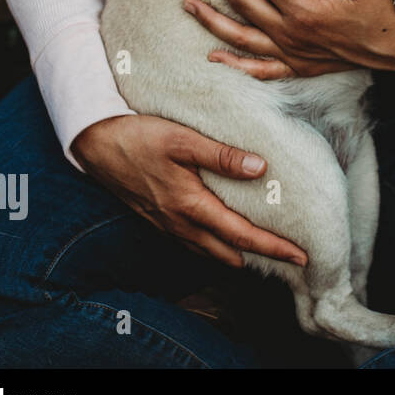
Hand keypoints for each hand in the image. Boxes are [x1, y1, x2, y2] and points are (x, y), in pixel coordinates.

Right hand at [72, 114, 307, 267]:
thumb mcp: (182, 139)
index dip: (273, 247)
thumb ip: (221, 156)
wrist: (93, 142)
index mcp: (190, 206)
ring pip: (208, 250)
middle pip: (228, 251)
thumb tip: (260, 169)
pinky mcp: (156, 218)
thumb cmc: (138, 136)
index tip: (301, 255)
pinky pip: (192, 242)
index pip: (241, 235)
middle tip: (291, 258)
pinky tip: (223, 237)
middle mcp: (179, 222)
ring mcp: (166, 224)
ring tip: (263, 251)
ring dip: (237, 253)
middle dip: (261, 257)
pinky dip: (215, 245)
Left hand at [183, 0, 394, 77]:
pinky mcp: (299, 67)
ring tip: (188, 3)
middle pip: (244, 1)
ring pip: (241, 37)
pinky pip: (260, 69)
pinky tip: (215, 56)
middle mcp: (291, 35)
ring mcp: (292, 54)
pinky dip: (235, 64)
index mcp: (303, 12)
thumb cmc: (384, 13)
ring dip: (212, 19)